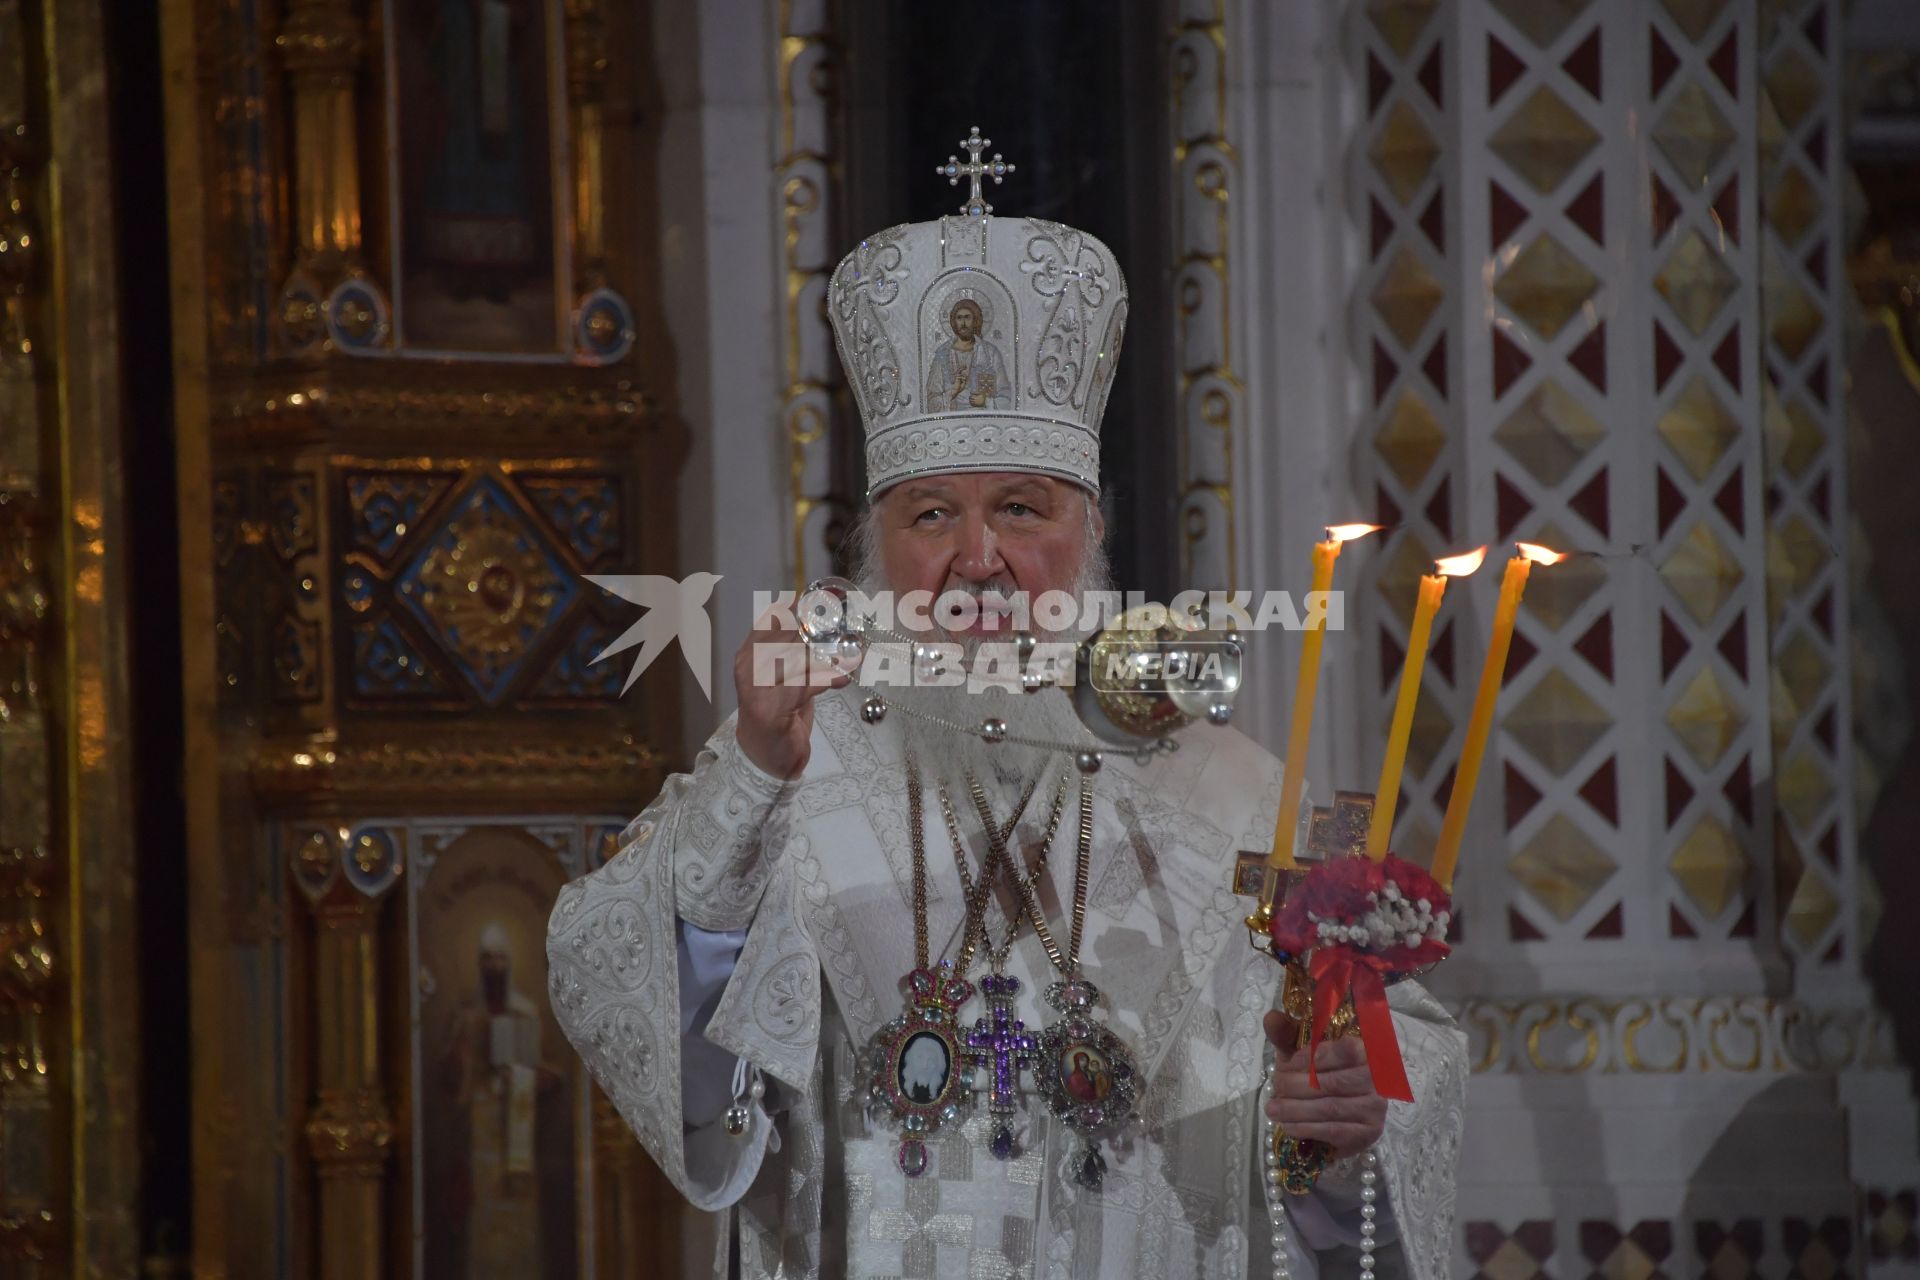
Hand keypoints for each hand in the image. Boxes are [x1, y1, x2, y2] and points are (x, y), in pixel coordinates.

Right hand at [733, 604, 851, 778]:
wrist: (764, 755)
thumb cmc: (779, 712)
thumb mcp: (786, 675)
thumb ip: (800, 649)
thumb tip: (831, 623)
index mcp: (751, 651)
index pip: (775, 617)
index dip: (803, 607)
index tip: (831, 601)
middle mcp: (750, 665)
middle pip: (788, 635)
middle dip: (821, 631)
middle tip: (851, 626)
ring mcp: (757, 687)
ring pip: (797, 658)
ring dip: (828, 656)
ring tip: (852, 654)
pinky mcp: (771, 708)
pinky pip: (803, 686)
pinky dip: (827, 680)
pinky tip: (842, 678)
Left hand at [1263, 1010, 1387, 1157]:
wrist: (1336, 1112)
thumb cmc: (1317, 1073)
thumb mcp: (1301, 1051)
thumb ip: (1287, 1034)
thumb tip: (1271, 1017)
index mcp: (1365, 1050)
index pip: (1345, 1050)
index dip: (1316, 1055)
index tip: (1289, 1062)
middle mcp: (1377, 1078)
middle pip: (1333, 1082)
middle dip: (1296, 1086)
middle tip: (1276, 1088)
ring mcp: (1376, 1107)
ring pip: (1330, 1108)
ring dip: (1296, 1110)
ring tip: (1272, 1109)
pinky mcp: (1369, 1133)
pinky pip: (1333, 1130)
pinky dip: (1306, 1128)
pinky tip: (1287, 1126)